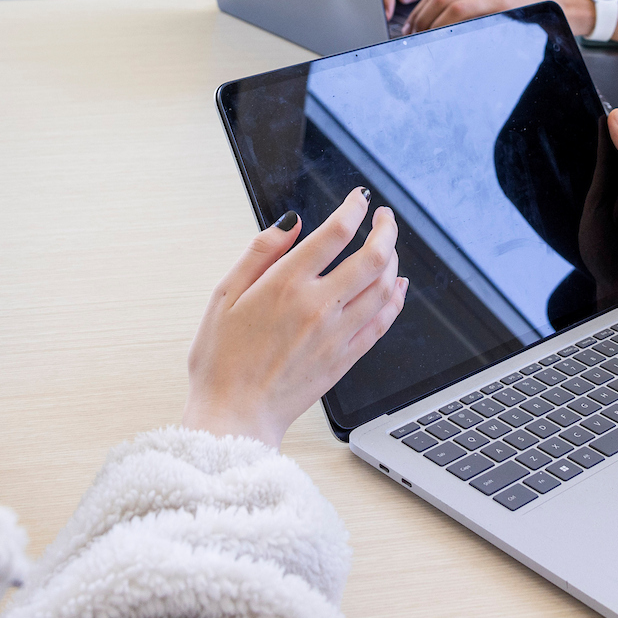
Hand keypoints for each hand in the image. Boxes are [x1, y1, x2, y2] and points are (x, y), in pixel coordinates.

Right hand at [183, 189, 406, 447]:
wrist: (234, 417)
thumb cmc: (221, 361)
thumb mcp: (224, 296)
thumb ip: (259, 253)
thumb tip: (291, 223)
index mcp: (286, 285)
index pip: (335, 233)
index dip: (353, 209)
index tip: (358, 200)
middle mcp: (318, 306)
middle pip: (373, 256)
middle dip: (386, 228)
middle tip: (385, 216)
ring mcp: (337, 334)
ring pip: (384, 287)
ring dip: (393, 260)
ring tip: (388, 246)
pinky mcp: (345, 359)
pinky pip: (383, 322)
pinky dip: (396, 299)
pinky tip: (396, 287)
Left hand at [404, 0, 568, 34]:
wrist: (557, 7)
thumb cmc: (523, 9)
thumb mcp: (494, 1)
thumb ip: (471, 7)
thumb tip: (438, 27)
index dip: (419, 12)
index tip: (409, 30)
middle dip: (421, 20)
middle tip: (412, 39)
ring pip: (452, 7)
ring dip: (433, 27)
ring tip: (425, 42)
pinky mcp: (504, 7)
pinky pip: (471, 17)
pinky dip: (454, 29)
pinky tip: (447, 42)